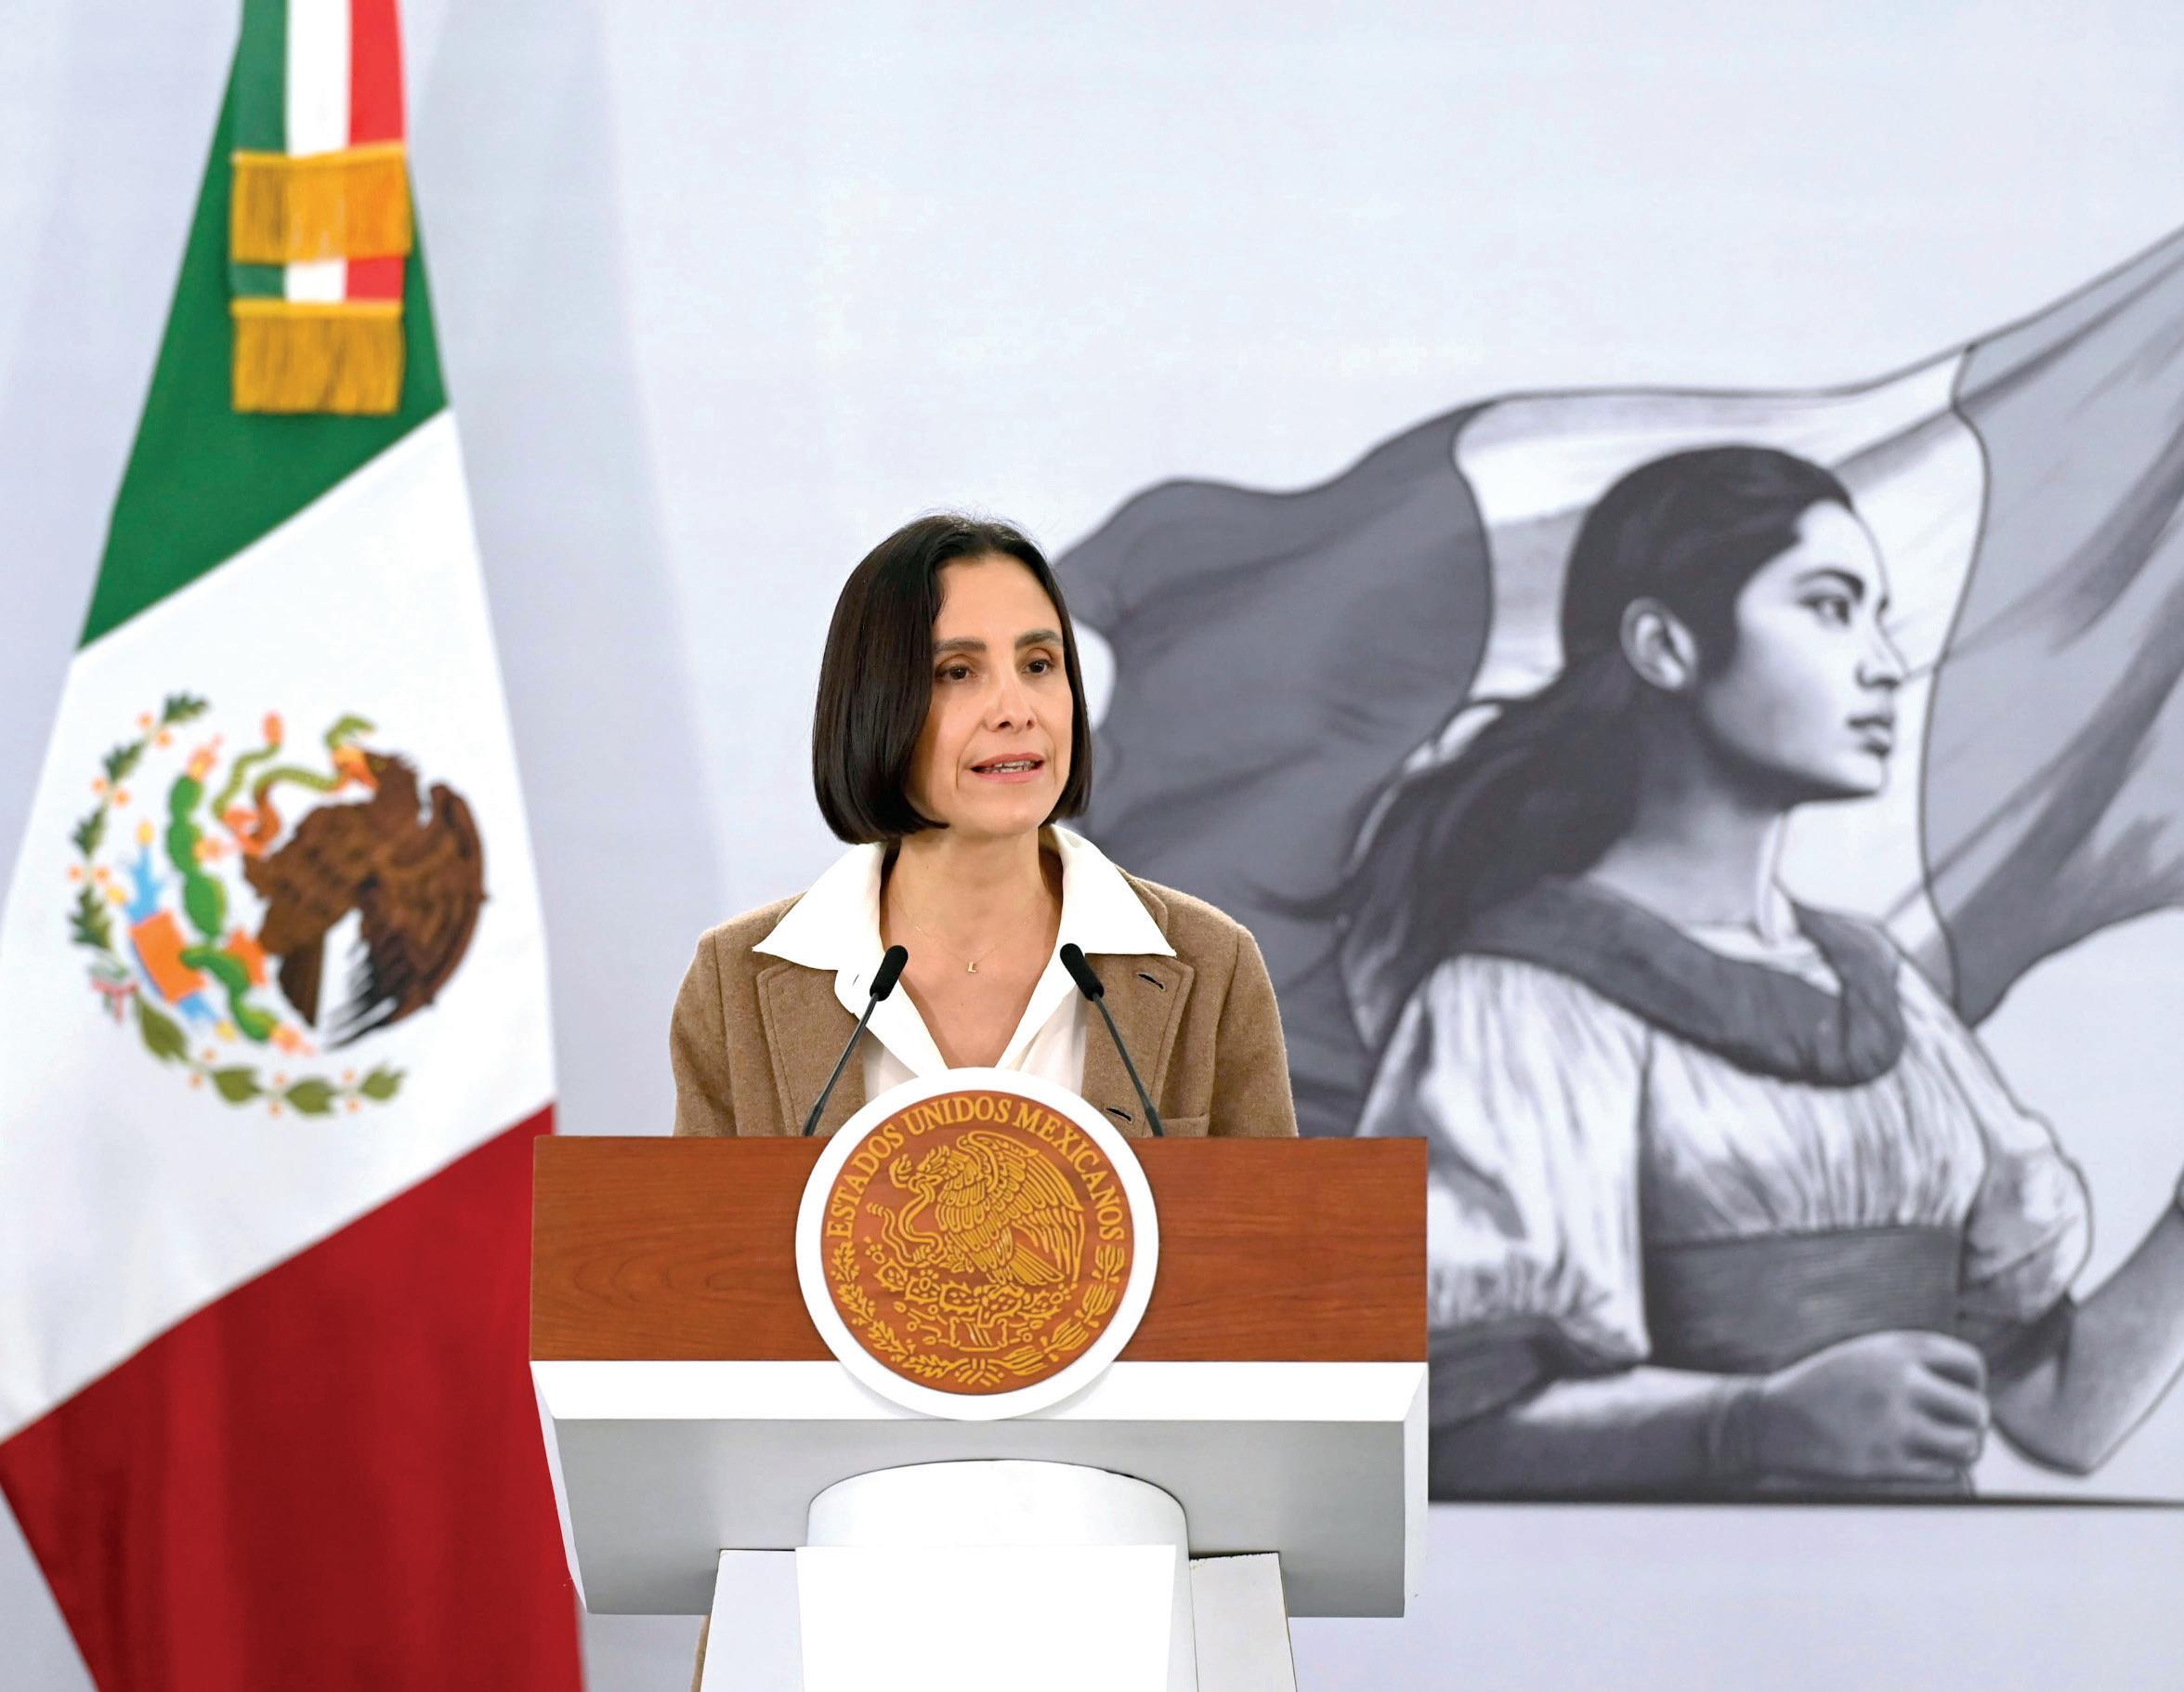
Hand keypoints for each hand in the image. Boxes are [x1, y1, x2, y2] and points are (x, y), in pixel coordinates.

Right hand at [1744, 1330, 1989, 1483]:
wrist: (1770, 1419)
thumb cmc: (1824, 1388)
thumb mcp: (1867, 1355)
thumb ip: (1915, 1362)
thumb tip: (1975, 1390)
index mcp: (1898, 1349)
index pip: (1971, 1366)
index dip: (1972, 1386)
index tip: (1953, 1397)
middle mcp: (1901, 1382)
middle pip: (1977, 1411)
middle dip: (1970, 1424)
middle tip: (1950, 1430)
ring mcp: (1894, 1423)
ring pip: (1968, 1445)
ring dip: (1961, 1451)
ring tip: (1941, 1449)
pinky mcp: (1885, 1462)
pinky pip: (1944, 1472)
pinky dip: (1939, 1469)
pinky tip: (1915, 1461)